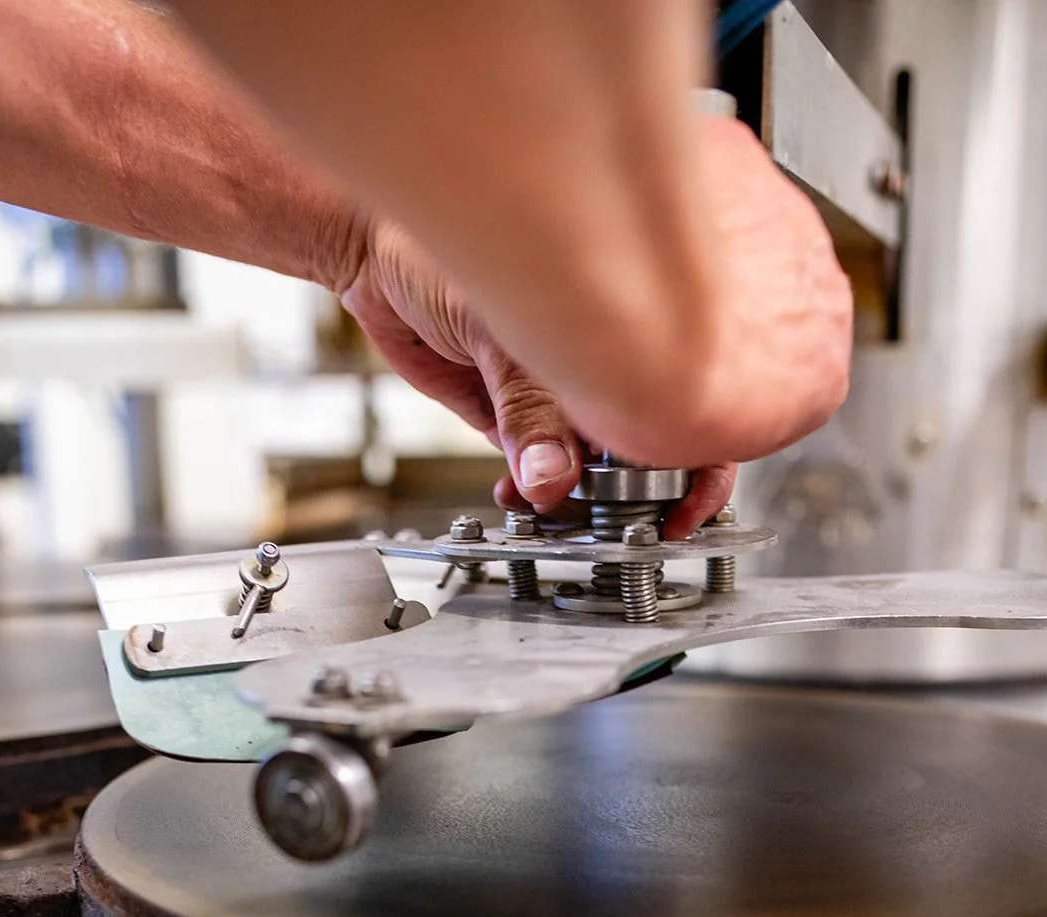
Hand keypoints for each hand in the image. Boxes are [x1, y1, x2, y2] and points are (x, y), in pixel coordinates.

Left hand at [341, 217, 735, 530]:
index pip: (688, 397)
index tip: (684, 506)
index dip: (700, 459)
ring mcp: (561, 392)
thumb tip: (553, 479)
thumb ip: (529, 411)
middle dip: (630, 492)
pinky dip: (532, 491)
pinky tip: (517, 492)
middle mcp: (601, 356)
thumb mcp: (497, 329)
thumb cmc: (441, 245)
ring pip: (592, 468)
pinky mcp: (517, 416)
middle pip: (645, 445)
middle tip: (602, 513)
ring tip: (546, 505)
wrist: (375, 250)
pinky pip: (540, 468)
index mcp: (624, 318)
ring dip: (574, 498)